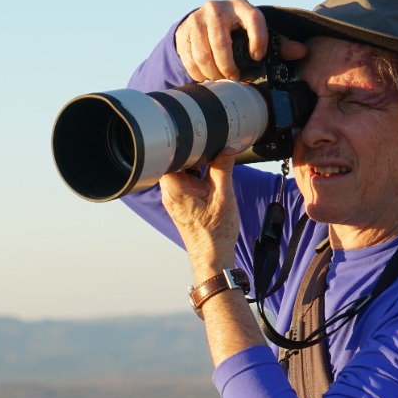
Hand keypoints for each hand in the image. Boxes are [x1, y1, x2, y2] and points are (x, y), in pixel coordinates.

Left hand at [159, 151, 239, 278]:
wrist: (213, 258)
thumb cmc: (215, 234)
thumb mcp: (224, 197)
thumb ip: (224, 169)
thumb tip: (227, 148)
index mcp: (175, 189)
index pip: (170, 156)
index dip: (183, 144)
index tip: (199, 139)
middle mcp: (170, 193)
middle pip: (176, 162)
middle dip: (194, 154)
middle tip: (211, 151)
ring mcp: (175, 198)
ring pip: (182, 171)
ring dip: (197, 166)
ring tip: (213, 166)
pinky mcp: (182, 203)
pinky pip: (186, 182)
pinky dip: (198, 177)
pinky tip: (211, 180)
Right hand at [176, 0, 306, 82]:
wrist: (205, 21)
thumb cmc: (238, 30)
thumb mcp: (256, 33)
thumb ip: (279, 43)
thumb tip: (301, 51)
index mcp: (241, 6)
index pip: (254, 19)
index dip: (258, 39)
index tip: (258, 57)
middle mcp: (217, 8)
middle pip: (221, 42)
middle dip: (228, 67)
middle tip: (235, 78)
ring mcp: (197, 18)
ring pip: (203, 53)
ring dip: (213, 73)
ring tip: (221, 80)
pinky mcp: (183, 31)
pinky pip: (189, 58)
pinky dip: (198, 73)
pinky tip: (207, 77)